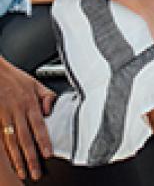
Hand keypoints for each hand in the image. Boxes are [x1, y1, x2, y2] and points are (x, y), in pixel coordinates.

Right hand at [0, 59, 54, 180]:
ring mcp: (4, 117)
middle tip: (35, 173)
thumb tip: (51, 111)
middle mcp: (17, 111)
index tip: (48, 155)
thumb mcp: (35, 82)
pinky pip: (1, 138)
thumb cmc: (13, 78)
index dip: (44, 141)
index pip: (39, 125)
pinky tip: (8, 161)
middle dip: (31, 158)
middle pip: (25, 138)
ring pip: (11, 142)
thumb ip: (47, 96)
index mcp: (29, 102)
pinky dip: (4, 151)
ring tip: (22, 172)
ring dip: (17, 159)